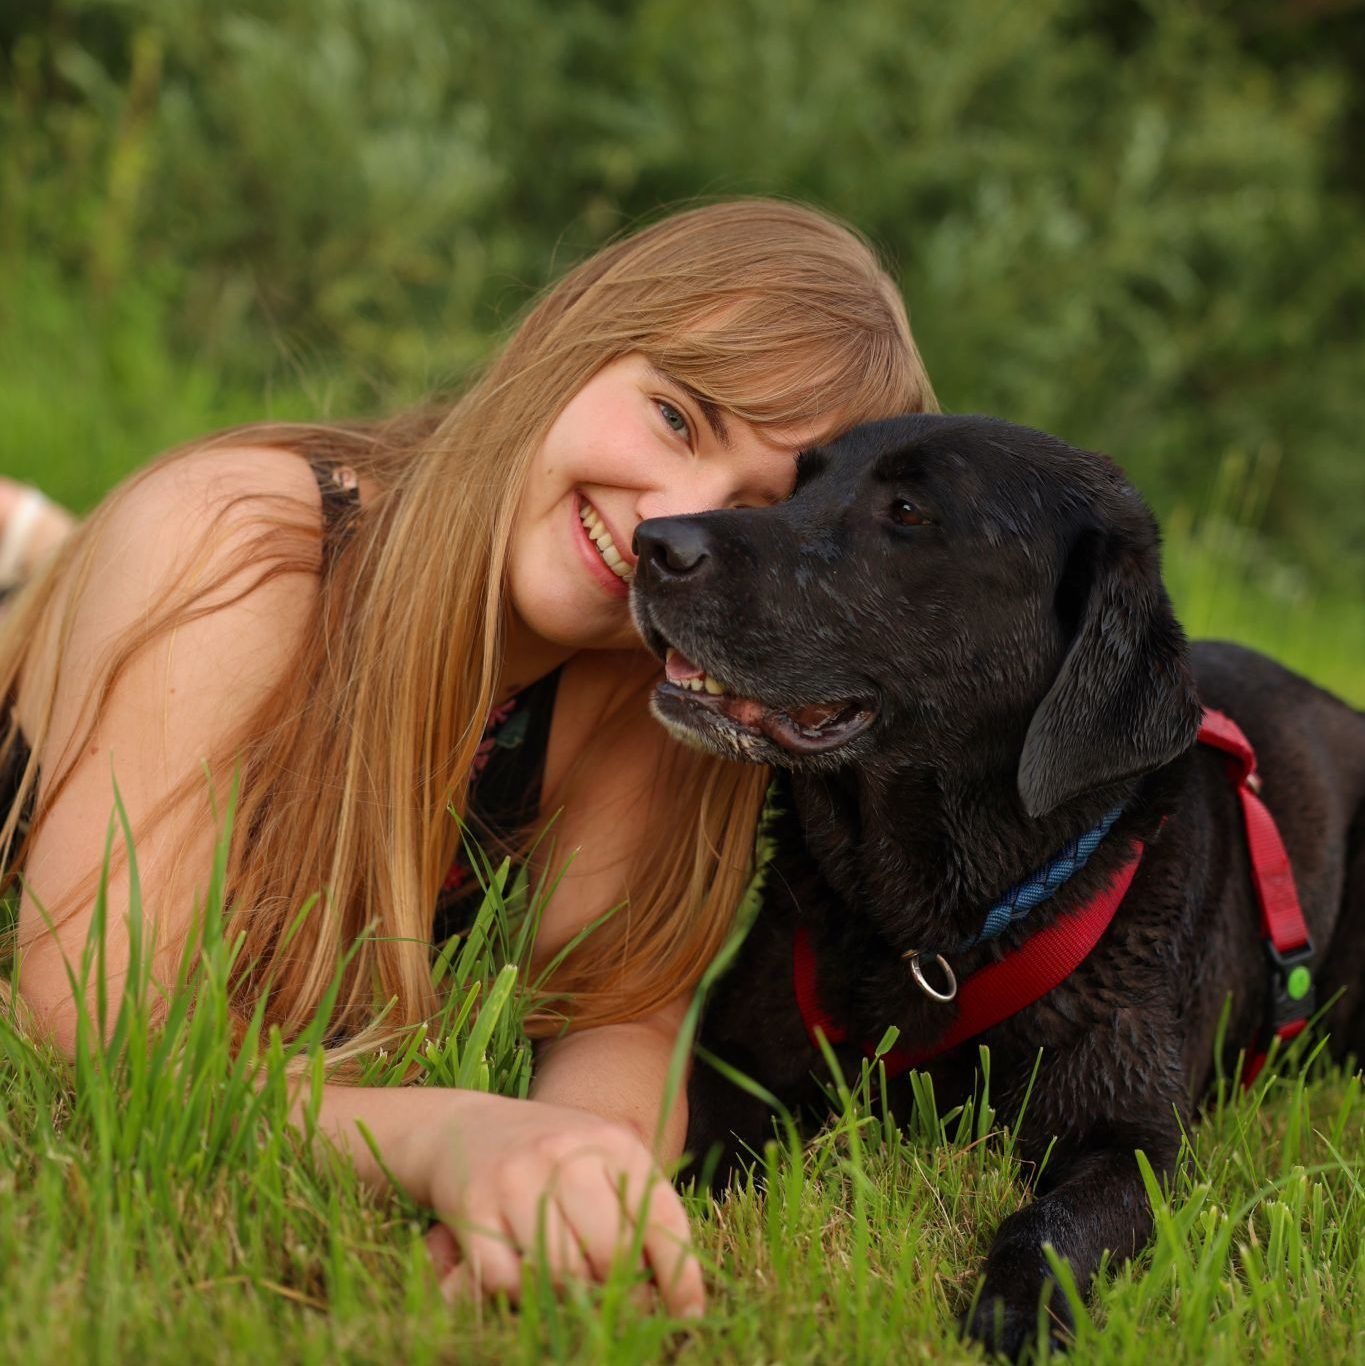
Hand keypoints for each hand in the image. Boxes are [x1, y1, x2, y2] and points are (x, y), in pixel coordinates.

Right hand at [415, 1091, 703, 1316]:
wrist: (466, 1126)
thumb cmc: (553, 1156)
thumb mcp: (603, 1162)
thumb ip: (637, 1211)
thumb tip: (673, 1294)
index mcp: (614, 1143)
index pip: (661, 1218)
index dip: (680, 1276)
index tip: (688, 1316)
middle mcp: (568, 1155)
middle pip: (613, 1255)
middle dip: (622, 1295)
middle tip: (617, 1306)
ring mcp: (519, 1178)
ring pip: (562, 1274)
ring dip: (570, 1296)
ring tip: (569, 1285)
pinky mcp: (474, 1206)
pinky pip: (509, 1281)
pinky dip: (521, 1293)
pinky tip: (524, 1273)